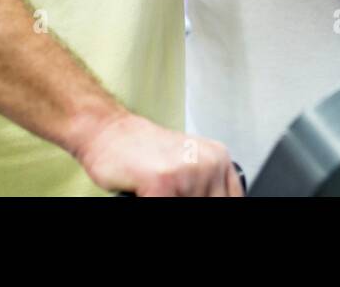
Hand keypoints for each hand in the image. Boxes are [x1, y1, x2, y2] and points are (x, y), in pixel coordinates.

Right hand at [76, 112, 242, 195]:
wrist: (107, 131)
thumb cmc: (140, 150)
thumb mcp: (185, 166)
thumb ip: (204, 187)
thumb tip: (214, 200)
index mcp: (218, 158)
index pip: (233, 200)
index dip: (214, 206)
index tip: (199, 203)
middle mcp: (209, 163)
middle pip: (210, 206)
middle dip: (187, 204)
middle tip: (168, 194)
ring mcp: (187, 172)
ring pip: (189, 208)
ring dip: (165, 203)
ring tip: (154, 192)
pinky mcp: (163, 181)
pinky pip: (164, 209)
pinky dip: (150, 204)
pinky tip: (143, 195)